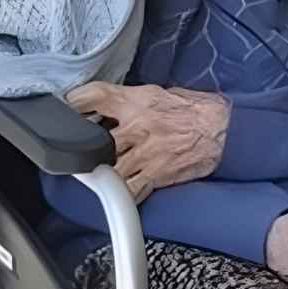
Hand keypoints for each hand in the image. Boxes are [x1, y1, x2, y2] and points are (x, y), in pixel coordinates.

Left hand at [65, 82, 229, 202]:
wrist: (226, 130)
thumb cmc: (197, 110)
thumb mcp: (162, 94)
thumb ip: (134, 100)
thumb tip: (113, 107)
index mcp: (138, 101)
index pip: (95, 96)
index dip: (73, 101)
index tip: (61, 107)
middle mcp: (138, 126)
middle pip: (94, 138)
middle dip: (79, 145)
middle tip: (67, 149)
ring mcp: (145, 153)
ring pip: (107, 168)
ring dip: (96, 173)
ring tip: (86, 174)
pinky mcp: (156, 174)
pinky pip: (129, 190)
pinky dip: (119, 194)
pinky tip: (112, 194)